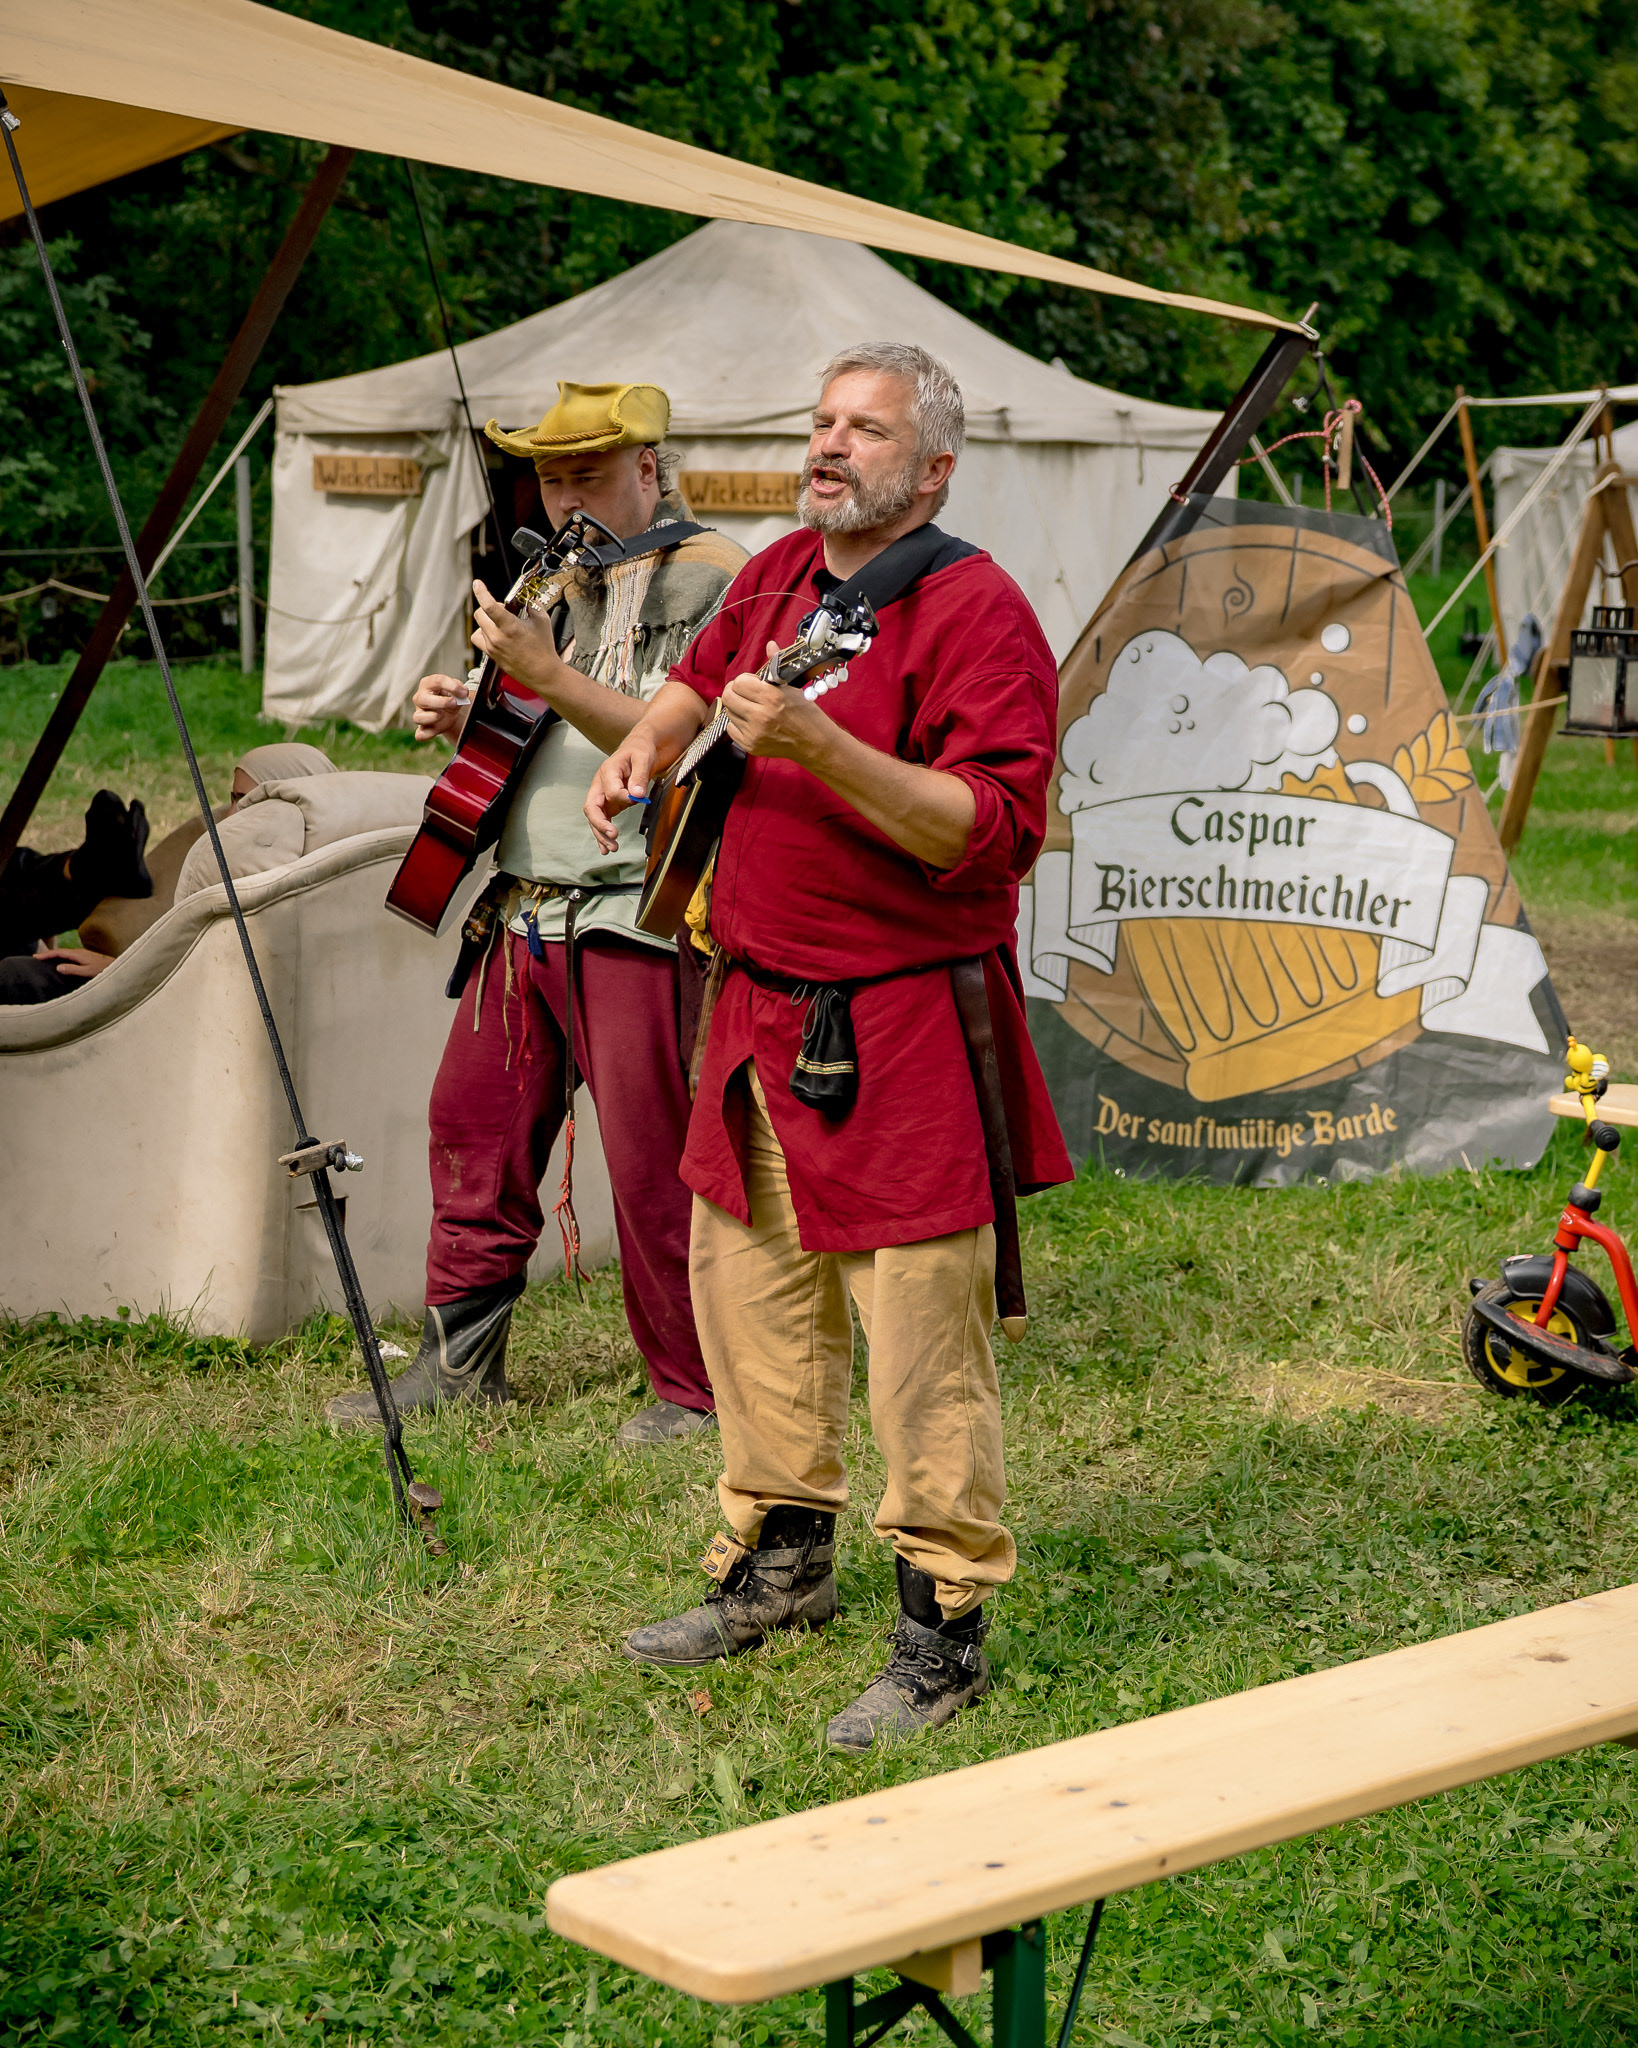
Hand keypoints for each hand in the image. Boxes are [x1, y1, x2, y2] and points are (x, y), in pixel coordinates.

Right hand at [37, 945, 113, 979]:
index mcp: (78, 954)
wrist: (118, 967)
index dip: (47, 954)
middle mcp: (80, 952)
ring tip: (45, 958)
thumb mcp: (87, 972)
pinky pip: (70, 955)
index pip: (58, 953)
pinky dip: (62, 957)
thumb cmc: (104, 971)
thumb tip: (58, 967)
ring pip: (65, 952)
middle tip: (36, 957)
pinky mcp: (86, 957)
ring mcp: (83, 953)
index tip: (36, 957)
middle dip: (48, 953)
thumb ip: (73, 970)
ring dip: (54, 955)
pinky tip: (61, 961)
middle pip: (60, 951)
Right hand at [412, 672, 472, 743]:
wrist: (450, 711)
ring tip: (443, 715)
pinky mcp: (423, 728)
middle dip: (440, 702)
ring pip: (418, 717)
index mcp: (428, 684)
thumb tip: (463, 693)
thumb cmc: (450, 697)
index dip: (451, 686)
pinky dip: (427, 735)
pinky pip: (420, 734)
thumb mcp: (456, 690)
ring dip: (432, 717)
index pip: (437, 681)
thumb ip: (460, 689)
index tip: (464, 693)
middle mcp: (420, 698)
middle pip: (423, 699)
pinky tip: (435, 731)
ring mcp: (420, 713)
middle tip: (453, 703)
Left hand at [471, 578, 562, 695]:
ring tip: (500, 624)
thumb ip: (533, 606)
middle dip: (489, 607)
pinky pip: (479, 639)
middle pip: (480, 613)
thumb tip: (527, 599)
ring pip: (479, 626)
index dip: (481, 592)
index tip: (477, 584)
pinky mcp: (491, 655)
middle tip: (503, 610)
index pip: (489, 606)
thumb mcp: (542, 621)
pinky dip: (483, 633)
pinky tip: (494, 634)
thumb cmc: (543, 649)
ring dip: (487, 621)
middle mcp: (498, 637)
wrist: (542, 673)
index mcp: (510, 627)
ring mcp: (493, 647)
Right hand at [585, 728, 659, 854]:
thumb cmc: (639, 751)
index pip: (610, 789)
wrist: (638, 749)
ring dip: (602, 834)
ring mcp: (603, 796)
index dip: (622, 797)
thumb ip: (640, 775)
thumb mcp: (643, 758)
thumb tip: (637, 795)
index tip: (636, 800)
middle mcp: (601, 785)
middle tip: (613, 835)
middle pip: (592, 807)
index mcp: (608, 771)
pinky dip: (603, 835)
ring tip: (613, 848)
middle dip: (600, 824)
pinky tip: (606, 848)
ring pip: (595, 818)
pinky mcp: (609, 804)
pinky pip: (602, 821)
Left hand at [721, 641, 830, 763]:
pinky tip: (751, 722)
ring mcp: (754, 733)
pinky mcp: (751, 745)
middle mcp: (761, 716)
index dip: (744, 680)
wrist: (814, 743)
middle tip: (743, 693)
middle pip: (728, 697)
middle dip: (734, 691)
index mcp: (771, 697)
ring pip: (728, 713)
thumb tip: (770, 644)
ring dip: (737, 708)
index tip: (751, 683)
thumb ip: (776, 665)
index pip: (739, 682)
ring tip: (751, 708)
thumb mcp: (792, 687)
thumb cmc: (805, 714)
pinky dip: (738, 724)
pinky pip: (731, 729)